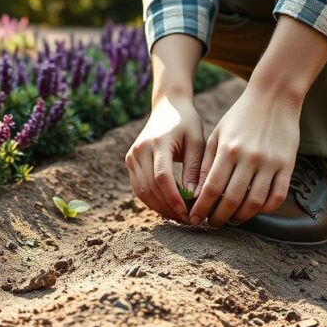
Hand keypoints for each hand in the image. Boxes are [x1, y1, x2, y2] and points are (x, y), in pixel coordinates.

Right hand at [125, 94, 204, 222]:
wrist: (167, 106)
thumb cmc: (187, 123)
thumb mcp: (197, 141)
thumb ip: (195, 168)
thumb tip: (194, 197)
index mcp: (157, 142)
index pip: (162, 177)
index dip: (174, 199)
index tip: (189, 213)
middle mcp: (139, 149)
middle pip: (149, 187)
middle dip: (168, 208)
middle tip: (187, 220)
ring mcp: (132, 155)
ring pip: (141, 191)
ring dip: (159, 207)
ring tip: (179, 217)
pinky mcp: (130, 161)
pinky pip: (138, 187)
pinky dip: (152, 200)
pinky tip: (168, 207)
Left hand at [188, 85, 298, 226]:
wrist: (274, 97)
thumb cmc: (239, 116)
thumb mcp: (217, 135)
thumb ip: (207, 163)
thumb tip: (196, 193)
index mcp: (228, 150)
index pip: (211, 188)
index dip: (202, 208)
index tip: (194, 219)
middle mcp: (249, 158)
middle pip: (232, 199)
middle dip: (218, 217)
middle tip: (211, 224)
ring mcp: (271, 163)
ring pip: (255, 203)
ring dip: (241, 217)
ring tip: (231, 219)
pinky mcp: (288, 165)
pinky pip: (277, 196)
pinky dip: (265, 209)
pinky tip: (254, 210)